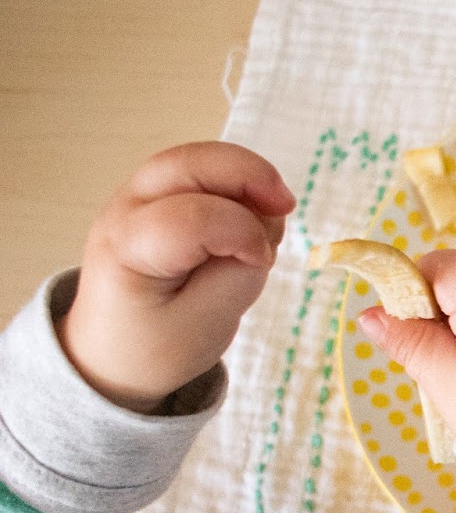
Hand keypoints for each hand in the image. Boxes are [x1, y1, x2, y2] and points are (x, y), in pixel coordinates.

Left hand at [59, 143, 295, 412]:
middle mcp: (125, 209)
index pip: (193, 217)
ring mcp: (136, 196)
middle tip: (286, 206)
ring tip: (271, 216)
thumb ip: (239, 275)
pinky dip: (236, 184)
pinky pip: (201, 171)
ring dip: (244, 177)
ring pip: (198, 159)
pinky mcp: (155, 197)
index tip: (264, 263)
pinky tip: (253, 216)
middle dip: (248, 175)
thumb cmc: (156, 347)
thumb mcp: (206, 327)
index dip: (242, 231)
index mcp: (128, 248)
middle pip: (191, 163)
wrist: (111, 354)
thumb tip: (261, 230)